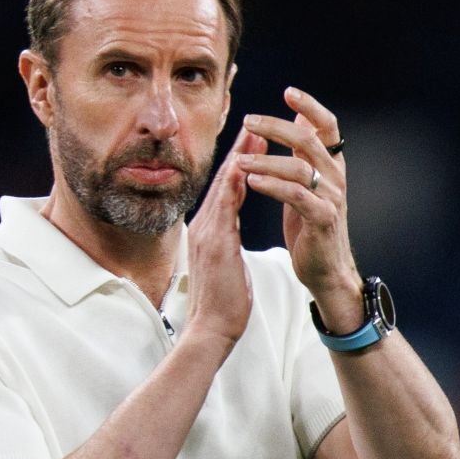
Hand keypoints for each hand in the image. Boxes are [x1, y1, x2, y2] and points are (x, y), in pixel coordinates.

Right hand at [184, 126, 262, 345]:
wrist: (210, 330)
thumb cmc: (222, 304)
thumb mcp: (225, 267)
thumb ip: (225, 247)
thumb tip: (228, 240)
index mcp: (209, 232)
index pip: (226, 191)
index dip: (239, 166)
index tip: (253, 145)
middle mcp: (204, 227)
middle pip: (224, 181)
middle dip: (240, 153)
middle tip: (255, 128)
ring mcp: (207, 233)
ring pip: (224, 187)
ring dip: (240, 159)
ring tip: (254, 135)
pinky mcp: (215, 243)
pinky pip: (226, 205)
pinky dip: (235, 182)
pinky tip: (246, 164)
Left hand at [239, 87, 362, 331]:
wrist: (325, 269)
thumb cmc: (311, 225)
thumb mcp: (308, 183)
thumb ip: (305, 152)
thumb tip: (300, 118)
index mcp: (331, 165)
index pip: (327, 126)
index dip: (310, 107)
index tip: (288, 92)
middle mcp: (335, 177)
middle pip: (309, 140)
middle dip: (277, 127)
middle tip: (249, 120)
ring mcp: (331, 198)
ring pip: (299, 167)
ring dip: (266, 159)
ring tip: (240, 160)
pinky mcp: (322, 219)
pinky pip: (296, 195)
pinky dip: (273, 185)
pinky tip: (253, 181)